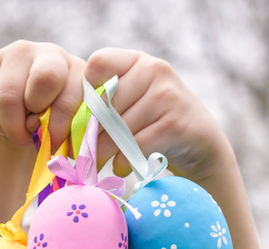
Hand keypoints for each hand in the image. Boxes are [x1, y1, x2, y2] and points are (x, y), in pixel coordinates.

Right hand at [0, 41, 85, 150]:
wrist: (24, 112)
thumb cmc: (54, 124)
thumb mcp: (70, 128)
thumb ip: (74, 133)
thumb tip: (72, 155)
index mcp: (80, 70)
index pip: (70, 97)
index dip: (59, 127)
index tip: (54, 144)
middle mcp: (51, 53)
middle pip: (44, 80)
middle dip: (35, 118)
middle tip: (33, 133)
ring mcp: (18, 53)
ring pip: (8, 96)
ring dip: (11, 127)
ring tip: (19, 133)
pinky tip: (3, 124)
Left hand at [85, 48, 234, 184]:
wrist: (199, 145)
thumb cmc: (152, 125)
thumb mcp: (129, 104)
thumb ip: (104, 104)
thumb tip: (70, 127)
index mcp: (137, 61)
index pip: (98, 63)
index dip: (85, 92)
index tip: (86, 117)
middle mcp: (154, 69)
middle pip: (103, 103)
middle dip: (90, 134)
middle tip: (84, 153)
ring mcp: (167, 94)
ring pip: (117, 128)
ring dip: (103, 153)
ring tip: (100, 163)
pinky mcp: (175, 123)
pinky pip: (134, 145)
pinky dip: (123, 162)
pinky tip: (122, 167)